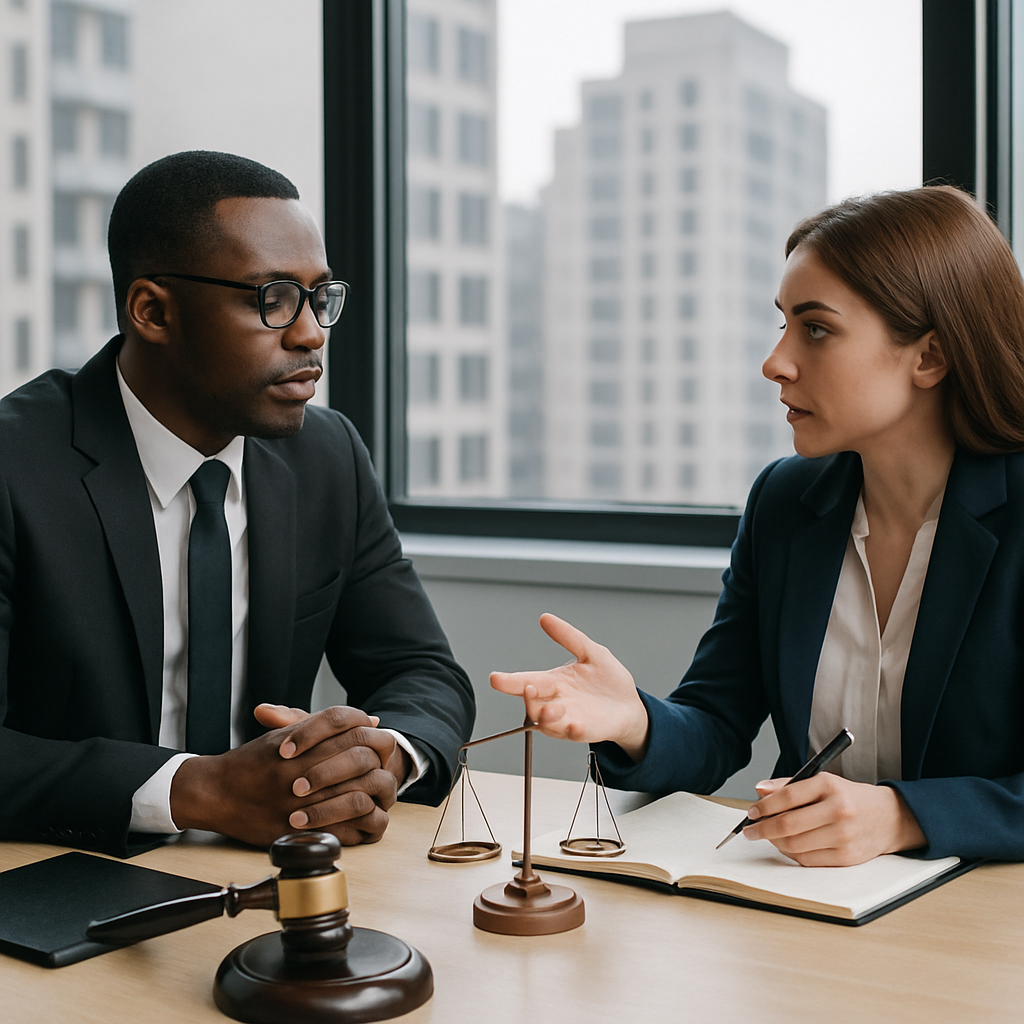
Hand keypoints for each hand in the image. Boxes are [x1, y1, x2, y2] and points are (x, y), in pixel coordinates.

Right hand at [170, 705, 401, 846]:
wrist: (215, 792)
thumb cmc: (251, 762)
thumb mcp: (284, 734)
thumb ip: (324, 725)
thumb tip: (370, 720)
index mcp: (301, 742)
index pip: (351, 727)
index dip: (369, 731)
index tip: (375, 738)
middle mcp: (302, 770)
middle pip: (360, 758)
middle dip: (377, 761)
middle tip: (382, 766)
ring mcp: (300, 802)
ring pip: (358, 795)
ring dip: (373, 793)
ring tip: (377, 792)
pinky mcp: (298, 830)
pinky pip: (344, 829)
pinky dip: (359, 824)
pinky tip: (363, 818)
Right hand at [489, 613, 649, 758]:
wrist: (630, 704)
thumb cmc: (609, 681)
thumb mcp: (591, 652)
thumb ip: (569, 636)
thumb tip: (546, 618)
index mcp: (554, 682)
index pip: (526, 681)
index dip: (509, 681)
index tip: (495, 678)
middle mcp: (556, 702)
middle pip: (532, 704)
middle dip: (528, 699)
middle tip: (528, 688)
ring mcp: (567, 719)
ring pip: (547, 723)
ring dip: (547, 717)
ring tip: (554, 709)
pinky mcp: (583, 731)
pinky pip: (572, 734)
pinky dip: (571, 730)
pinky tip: (575, 724)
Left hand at [741, 773, 926, 865]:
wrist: (889, 818)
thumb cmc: (850, 798)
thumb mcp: (823, 782)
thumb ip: (789, 785)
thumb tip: (759, 790)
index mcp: (829, 786)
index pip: (787, 796)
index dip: (763, 806)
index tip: (751, 812)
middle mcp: (838, 810)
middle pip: (788, 824)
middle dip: (762, 829)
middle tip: (750, 830)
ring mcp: (843, 836)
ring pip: (795, 845)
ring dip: (775, 843)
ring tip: (769, 837)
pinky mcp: (846, 857)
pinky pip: (808, 860)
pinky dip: (792, 854)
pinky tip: (788, 846)